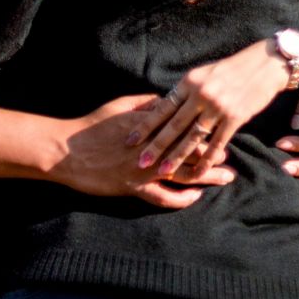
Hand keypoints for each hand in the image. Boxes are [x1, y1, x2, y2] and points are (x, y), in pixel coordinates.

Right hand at [52, 94, 236, 208]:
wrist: (68, 151)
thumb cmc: (92, 125)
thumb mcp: (119, 106)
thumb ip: (145, 103)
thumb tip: (166, 99)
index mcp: (148, 125)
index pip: (183, 126)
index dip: (203, 129)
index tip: (221, 129)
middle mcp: (150, 148)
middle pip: (188, 151)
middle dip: (211, 154)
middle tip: (230, 158)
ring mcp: (143, 169)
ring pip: (182, 174)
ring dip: (205, 176)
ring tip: (224, 178)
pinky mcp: (133, 188)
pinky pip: (162, 197)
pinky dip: (179, 199)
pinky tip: (194, 198)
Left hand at [125, 40, 291, 173]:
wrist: (262, 65)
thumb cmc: (230, 69)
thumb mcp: (203, 73)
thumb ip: (186, 90)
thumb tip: (167, 105)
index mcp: (189, 81)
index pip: (163, 107)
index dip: (146, 124)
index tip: (130, 138)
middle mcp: (200, 94)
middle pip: (173, 125)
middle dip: (156, 145)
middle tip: (140, 161)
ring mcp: (217, 107)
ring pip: (193, 137)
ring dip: (177, 156)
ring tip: (163, 170)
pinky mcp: (234, 118)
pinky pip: (217, 142)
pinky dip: (206, 159)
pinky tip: (198, 172)